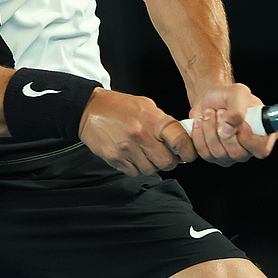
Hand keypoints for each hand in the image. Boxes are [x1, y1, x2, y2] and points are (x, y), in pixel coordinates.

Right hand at [80, 89, 196, 175]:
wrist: (88, 109)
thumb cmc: (118, 107)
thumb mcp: (146, 105)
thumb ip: (163, 122)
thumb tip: (179, 139)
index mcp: (153, 120)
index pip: (180, 140)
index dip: (188, 151)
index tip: (188, 154)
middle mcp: (141, 135)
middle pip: (166, 162)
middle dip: (169, 162)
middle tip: (165, 156)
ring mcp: (127, 149)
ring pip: (150, 170)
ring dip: (151, 165)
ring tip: (145, 154)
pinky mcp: (115, 158)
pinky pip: (133, 172)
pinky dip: (135, 168)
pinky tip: (132, 156)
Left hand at [187, 83, 276, 166]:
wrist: (209, 98)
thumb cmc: (228, 95)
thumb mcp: (238, 93)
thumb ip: (237, 110)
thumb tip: (228, 129)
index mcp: (263, 133)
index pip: (262, 149)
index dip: (250, 140)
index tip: (241, 124)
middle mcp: (248, 148)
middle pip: (238, 154)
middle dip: (224, 130)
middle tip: (220, 112)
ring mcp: (231, 155)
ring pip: (219, 153)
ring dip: (210, 129)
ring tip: (210, 113)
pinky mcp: (213, 156)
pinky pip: (205, 152)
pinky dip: (199, 134)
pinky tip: (201, 122)